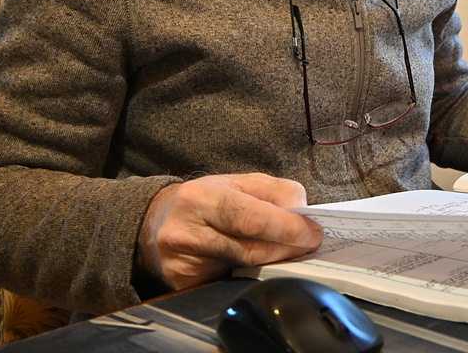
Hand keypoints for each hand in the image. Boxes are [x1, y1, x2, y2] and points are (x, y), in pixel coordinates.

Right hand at [137, 173, 322, 290]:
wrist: (153, 224)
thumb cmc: (204, 201)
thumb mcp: (235, 183)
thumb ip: (273, 191)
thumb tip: (302, 209)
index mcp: (201, 198)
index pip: (250, 217)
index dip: (286, 227)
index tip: (313, 232)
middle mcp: (187, 232)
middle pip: (249, 248)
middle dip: (286, 247)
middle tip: (310, 243)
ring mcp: (182, 263)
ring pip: (242, 267)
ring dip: (274, 261)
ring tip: (291, 251)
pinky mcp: (182, 284)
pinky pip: (227, 282)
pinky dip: (250, 274)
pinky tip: (260, 266)